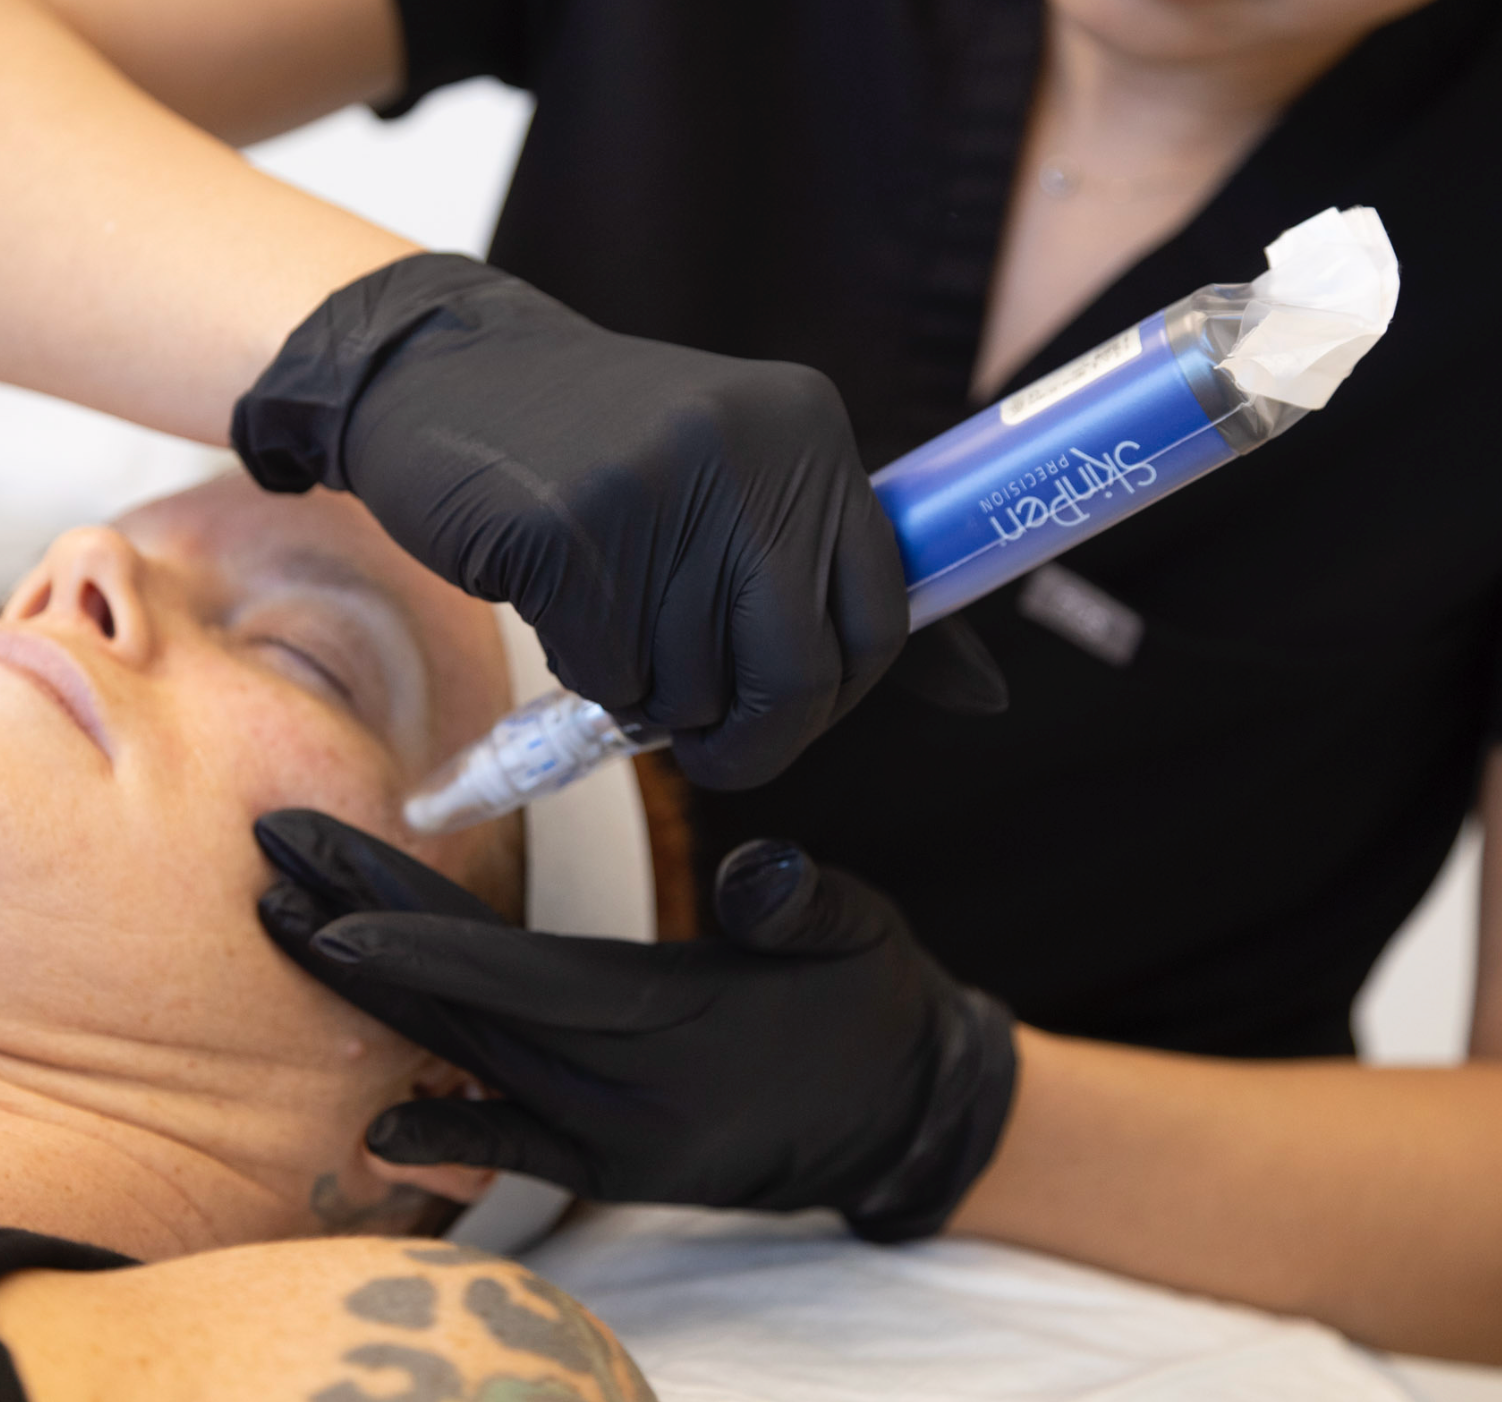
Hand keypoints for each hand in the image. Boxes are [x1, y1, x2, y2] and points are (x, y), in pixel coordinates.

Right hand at [231, 254, 909, 787]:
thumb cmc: (600, 451)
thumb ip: (826, 576)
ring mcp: (662, 485)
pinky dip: (585, 671)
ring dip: (648, 689)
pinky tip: (557, 595)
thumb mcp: (734, 479)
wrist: (442, 372)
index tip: (787, 711)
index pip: (883, 614)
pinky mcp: (571, 528)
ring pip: (693, 688)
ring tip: (607, 607)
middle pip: (799, 674)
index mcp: (811, 433)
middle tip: (702, 738)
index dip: (838, 693)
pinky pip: (610, 675)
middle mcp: (754, 450)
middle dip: (750, 736)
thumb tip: (985, 694)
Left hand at [255, 809, 1016, 1241]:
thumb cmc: (871, 1001)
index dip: (420, 947)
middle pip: (466, 1008)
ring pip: (472, 1063)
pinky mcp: (620, 1166)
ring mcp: (616, 1137)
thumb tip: (753, 873)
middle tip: (273, 867)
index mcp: (672, 1018)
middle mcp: (624, 1089)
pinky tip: (379, 1131)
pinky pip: (518, 1151)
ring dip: (378, 1002)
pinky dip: (449, 1137)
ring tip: (293, 930)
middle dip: (361, 937)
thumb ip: (799, 900)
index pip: (522, 979)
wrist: (899, 1112)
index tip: (328, 910)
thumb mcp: (855, 930)